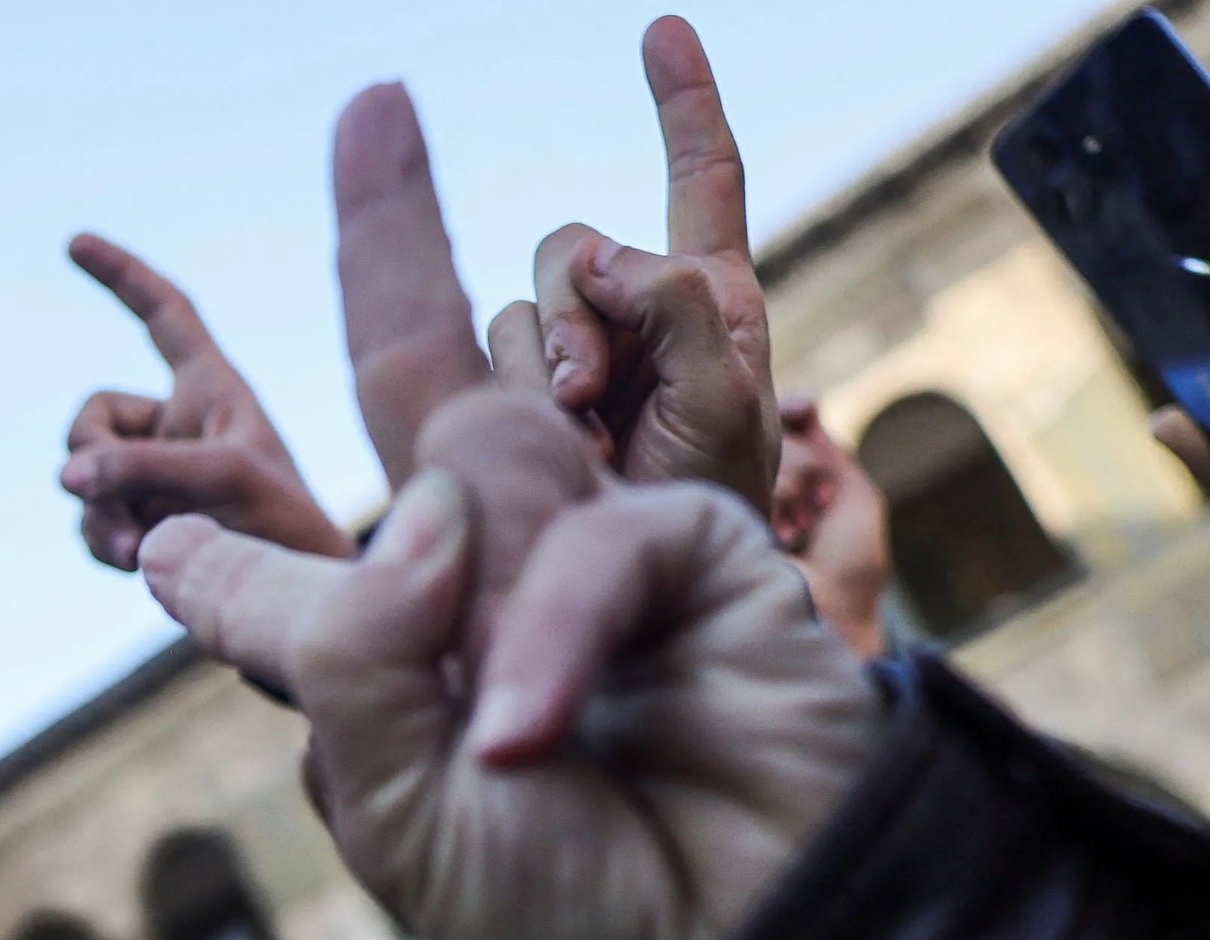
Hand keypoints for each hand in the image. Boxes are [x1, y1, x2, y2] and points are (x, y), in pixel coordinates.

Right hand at [62, 237, 351, 569]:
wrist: (300, 596)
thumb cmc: (286, 524)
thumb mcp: (222, 478)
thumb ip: (143, 466)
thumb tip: (67, 476)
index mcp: (211, 386)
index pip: (164, 312)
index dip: (122, 275)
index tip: (74, 242)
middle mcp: (176, 424)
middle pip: (92, 416)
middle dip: (93, 457)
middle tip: (116, 496)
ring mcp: (153, 475)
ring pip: (83, 475)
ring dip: (98, 511)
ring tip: (137, 546)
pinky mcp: (141, 523)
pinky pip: (89, 520)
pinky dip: (101, 540)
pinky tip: (135, 561)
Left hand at [138, 84, 884, 939]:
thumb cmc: (560, 917)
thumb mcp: (396, 806)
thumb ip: (353, 648)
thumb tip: (408, 502)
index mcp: (383, 669)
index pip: (280, 561)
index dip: (220, 534)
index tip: (150, 522)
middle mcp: (479, 591)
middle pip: (417, 392)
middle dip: (392, 244)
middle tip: (374, 108)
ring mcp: (587, 556)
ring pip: (483, 456)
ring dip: (469, 597)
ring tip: (504, 745)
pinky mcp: (688, 549)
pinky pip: (580, 542)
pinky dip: (544, 638)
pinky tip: (527, 728)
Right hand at [501, 17, 778, 514]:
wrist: (649, 612)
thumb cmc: (708, 520)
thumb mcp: (725, 405)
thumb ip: (678, 304)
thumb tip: (600, 253)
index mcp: (710, 303)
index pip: (704, 180)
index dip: (685, 103)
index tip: (662, 33)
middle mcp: (631, 325)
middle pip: (573, 248)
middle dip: (577, 309)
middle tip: (593, 397)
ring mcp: (566, 372)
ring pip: (515, 312)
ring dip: (542, 367)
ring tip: (580, 442)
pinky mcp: (513, 413)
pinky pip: (484, 364)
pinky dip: (511, 397)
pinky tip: (548, 446)